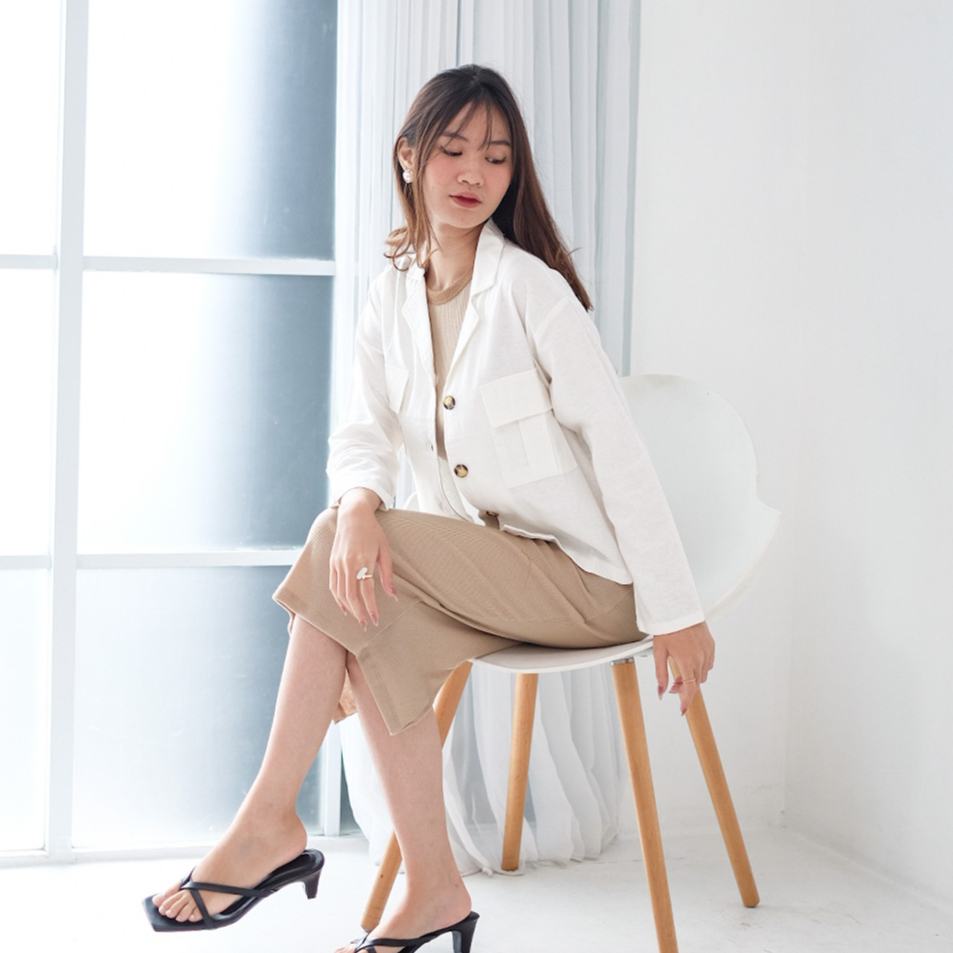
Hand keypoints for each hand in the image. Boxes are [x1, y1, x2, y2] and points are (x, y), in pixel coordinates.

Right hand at [329, 489, 396, 626]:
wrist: (353, 515)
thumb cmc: (373, 531)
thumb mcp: (385, 550)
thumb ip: (387, 574)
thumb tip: (393, 595)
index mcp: (363, 561)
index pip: (366, 591)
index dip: (371, 607)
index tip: (376, 619)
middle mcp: (348, 564)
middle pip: (351, 595)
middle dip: (359, 612)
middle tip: (366, 624)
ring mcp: (338, 563)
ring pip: (340, 593)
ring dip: (348, 608)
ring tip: (357, 617)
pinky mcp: (332, 562)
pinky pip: (333, 585)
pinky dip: (338, 598)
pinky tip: (345, 605)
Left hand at [653, 620, 714, 714]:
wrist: (679, 609)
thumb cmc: (668, 628)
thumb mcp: (659, 652)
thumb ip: (660, 674)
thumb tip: (660, 692)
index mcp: (687, 662)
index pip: (690, 689)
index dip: (686, 702)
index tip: (682, 710)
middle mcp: (700, 659)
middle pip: (696, 684)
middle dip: (685, 689)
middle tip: (673, 687)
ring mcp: (708, 652)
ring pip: (703, 675)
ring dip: (692, 678)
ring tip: (680, 671)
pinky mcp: (711, 646)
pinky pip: (708, 664)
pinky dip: (700, 668)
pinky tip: (690, 662)